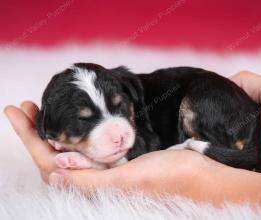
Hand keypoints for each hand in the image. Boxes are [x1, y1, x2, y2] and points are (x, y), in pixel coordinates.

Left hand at [4, 101, 218, 191]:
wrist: (203, 174)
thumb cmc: (172, 178)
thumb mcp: (130, 179)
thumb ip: (91, 181)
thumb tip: (54, 174)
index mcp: (98, 188)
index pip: (52, 163)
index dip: (32, 138)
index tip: (19, 112)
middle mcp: (99, 180)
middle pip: (58, 154)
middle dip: (39, 130)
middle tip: (26, 105)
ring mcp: (110, 169)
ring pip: (72, 148)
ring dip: (56, 128)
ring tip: (43, 107)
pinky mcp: (121, 159)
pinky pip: (90, 145)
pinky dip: (78, 130)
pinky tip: (74, 118)